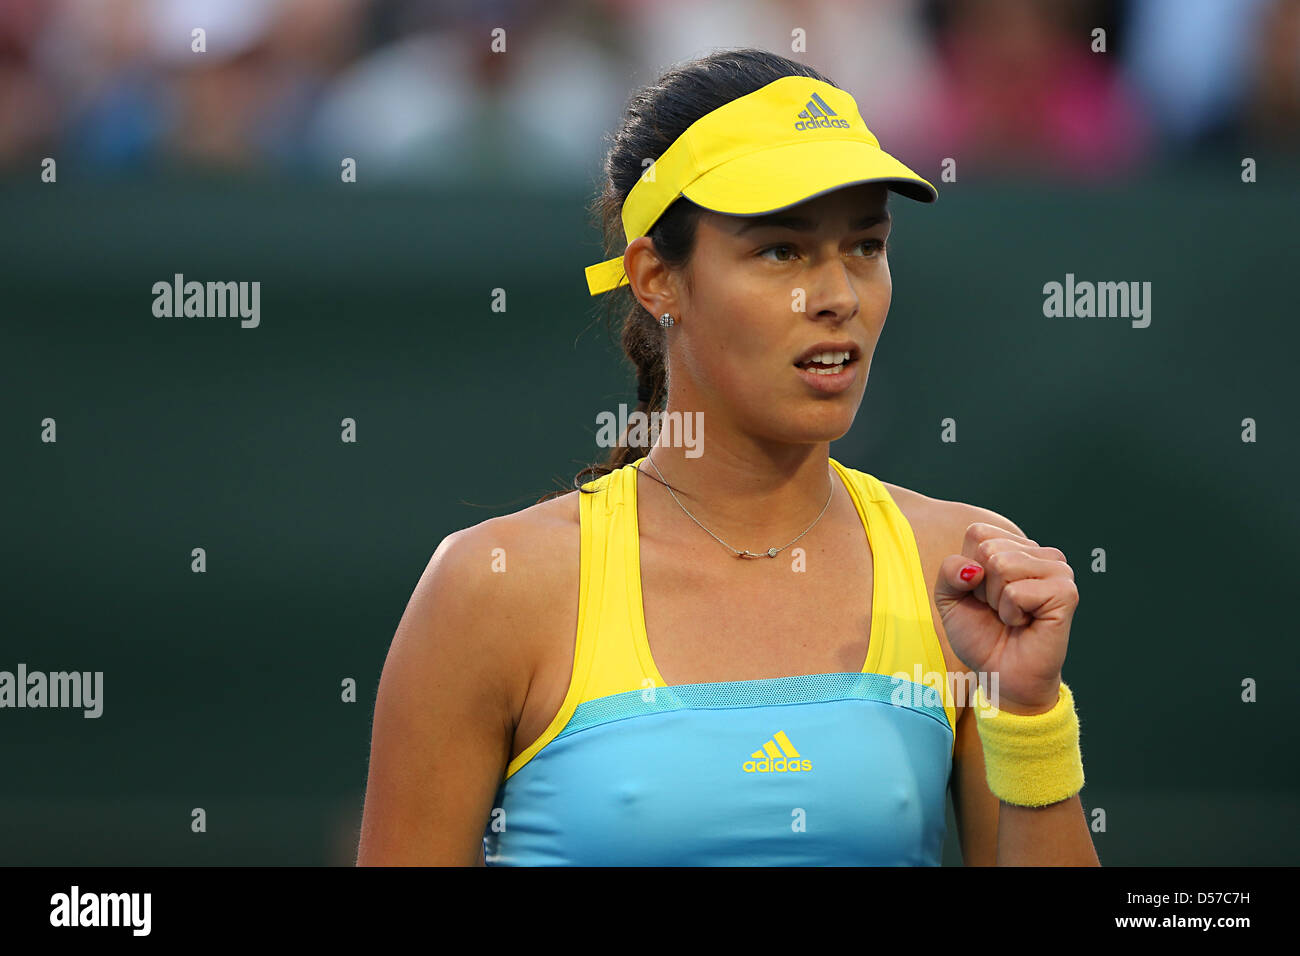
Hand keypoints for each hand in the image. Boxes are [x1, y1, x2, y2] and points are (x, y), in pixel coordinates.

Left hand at [934, 522, 1077, 714]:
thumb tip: (974, 568)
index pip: (978, 533)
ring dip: (996, 600)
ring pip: (1002, 565)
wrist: (1001, 674)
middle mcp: (1041, 552)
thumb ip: (950, 571)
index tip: (982, 595)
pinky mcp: (1065, 592)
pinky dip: (1010, 613)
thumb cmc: (980, 634)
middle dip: (982, 587)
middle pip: (989, 549)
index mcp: (1016, 546)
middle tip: (998, 609)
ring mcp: (1057, 570)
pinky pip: (1016, 592)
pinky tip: (1025, 623)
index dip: (968, 570)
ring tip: (1012, 616)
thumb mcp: (950, 598)